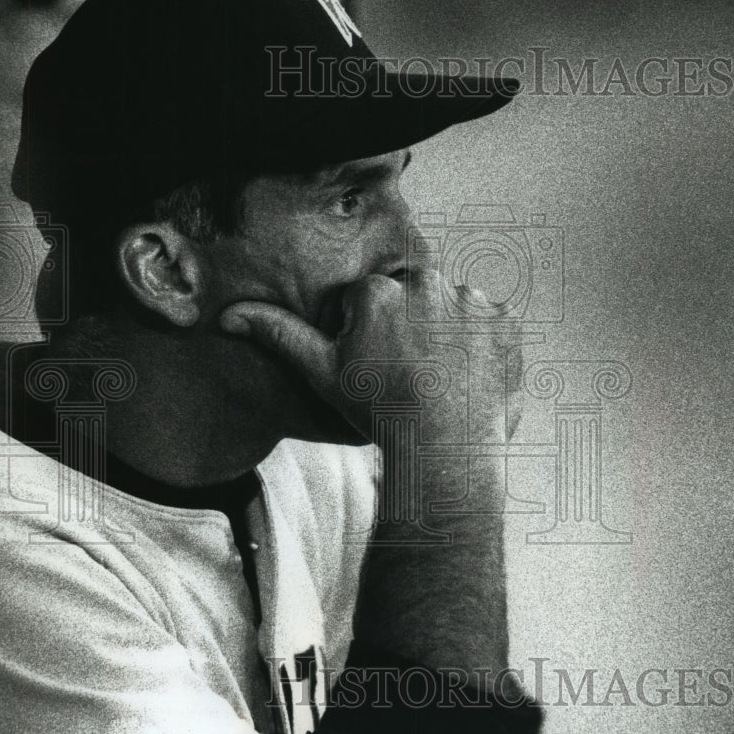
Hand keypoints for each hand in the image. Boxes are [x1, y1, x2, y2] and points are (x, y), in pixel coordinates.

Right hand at [220, 270, 522, 445]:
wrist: (441, 450)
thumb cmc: (377, 412)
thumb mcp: (322, 374)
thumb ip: (280, 335)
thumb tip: (228, 315)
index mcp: (378, 290)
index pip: (369, 300)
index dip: (369, 336)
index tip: (377, 368)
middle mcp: (426, 282)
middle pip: (411, 296)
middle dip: (408, 326)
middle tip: (409, 374)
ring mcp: (470, 300)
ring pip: (450, 306)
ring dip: (446, 331)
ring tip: (439, 377)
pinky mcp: (505, 321)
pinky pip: (489, 322)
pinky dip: (481, 343)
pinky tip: (466, 376)